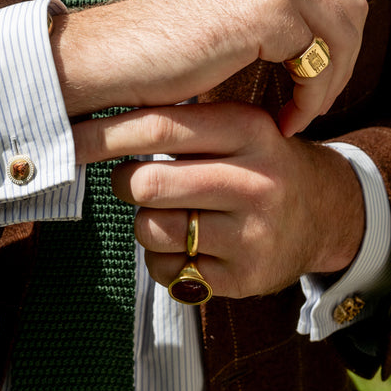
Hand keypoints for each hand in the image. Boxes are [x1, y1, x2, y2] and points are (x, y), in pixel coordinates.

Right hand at [53, 0, 366, 134]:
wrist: (117, 57)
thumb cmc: (167, 46)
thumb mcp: (232, 9)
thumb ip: (276, 5)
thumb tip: (328, 29)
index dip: (335, 42)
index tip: (312, 83)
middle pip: (350, 10)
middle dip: (340, 64)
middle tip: (313, 104)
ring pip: (342, 37)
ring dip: (327, 86)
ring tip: (296, 116)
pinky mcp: (271, 9)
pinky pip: (318, 62)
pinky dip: (309, 99)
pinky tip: (284, 120)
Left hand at [74, 102, 364, 297]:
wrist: (323, 211)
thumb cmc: (258, 161)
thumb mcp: (237, 125)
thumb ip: (182, 119)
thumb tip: (97, 113)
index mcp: (248, 130)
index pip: (159, 127)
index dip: (103, 134)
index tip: (68, 137)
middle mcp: (254, 180)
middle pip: (148, 182)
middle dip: (124, 182)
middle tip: (129, 180)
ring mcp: (251, 233)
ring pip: (152, 228)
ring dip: (144, 221)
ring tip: (169, 212)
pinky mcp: (246, 277)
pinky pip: (169, 270)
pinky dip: (162, 258)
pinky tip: (188, 243)